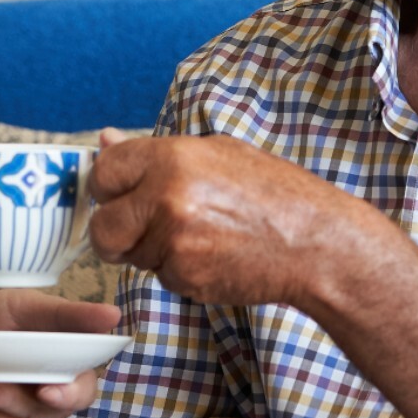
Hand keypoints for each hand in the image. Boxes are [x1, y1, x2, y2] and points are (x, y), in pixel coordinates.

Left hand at [88, 128, 391, 310]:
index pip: (104, 171)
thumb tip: (105, 140)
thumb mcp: (217, 154)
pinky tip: (213, 256)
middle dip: (116, 234)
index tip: (118, 196)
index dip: (107, 188)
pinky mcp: (185, 276)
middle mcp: (167, 197)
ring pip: (132, 256)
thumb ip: (156, 152)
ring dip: (153, 252)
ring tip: (198, 237)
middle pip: (103, 226)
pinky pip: (161, 277)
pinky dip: (179, 272)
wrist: (314, 243)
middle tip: (143, 230)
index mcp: (173, 158)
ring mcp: (175, 240)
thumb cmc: (273, 194)